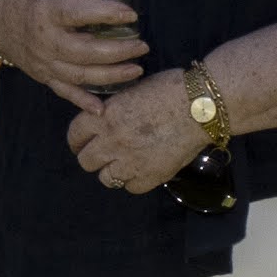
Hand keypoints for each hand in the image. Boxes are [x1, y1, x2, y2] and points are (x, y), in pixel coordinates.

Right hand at [0, 0, 145, 106]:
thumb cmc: (40, 1)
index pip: (79, 14)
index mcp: (49, 11)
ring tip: (136, 70)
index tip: (131, 15)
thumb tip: (122, 6)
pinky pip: (65, 92)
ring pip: (80, 75)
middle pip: (84, 51)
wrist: (4, 22)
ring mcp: (45, 62)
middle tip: (142, 47)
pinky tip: (102, 110)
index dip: (106, 14)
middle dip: (117, 51)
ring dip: (111, 75)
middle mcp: (46, 40)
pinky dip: (83, 102)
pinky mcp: (44, 77)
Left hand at [63, 68, 209, 193]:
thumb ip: (115, 108)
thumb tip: (106, 118)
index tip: (82, 143)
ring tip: (125, 163)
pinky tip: (143, 169)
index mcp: (105, 116)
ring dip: (113, 171)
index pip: (75, 135)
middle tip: (104, 155)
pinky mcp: (151, 175)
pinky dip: (135, 180)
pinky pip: (132, 187)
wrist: (201, 105)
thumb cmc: (170, 88)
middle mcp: (112, 141)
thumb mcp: (132, 90)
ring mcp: (131, 161)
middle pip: (86, 161)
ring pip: (106, 178)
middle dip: (93, 158)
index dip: (78, 141)